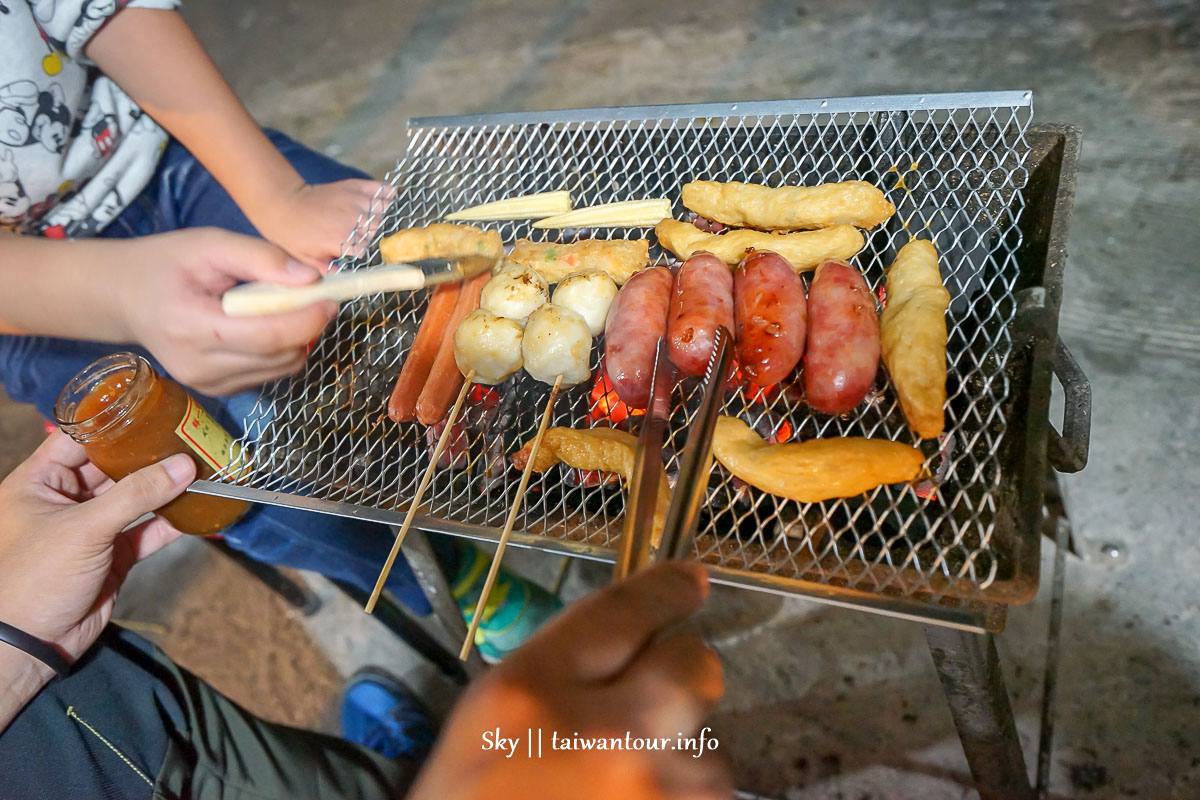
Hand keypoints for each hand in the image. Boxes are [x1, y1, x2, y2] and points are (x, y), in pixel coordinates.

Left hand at [0, 433, 193, 663]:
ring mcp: (91, 529)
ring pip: (135, 499)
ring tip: (202, 469)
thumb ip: (137, 495)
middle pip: (113, 467)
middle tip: (188, 438)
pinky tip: (198, 509)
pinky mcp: (113, 555)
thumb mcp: (84, 528)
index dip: (113, 423)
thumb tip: (184, 466)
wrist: (31, 644)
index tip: (151, 408)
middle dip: (149, 456)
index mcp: (40, 482)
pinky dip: (171, 522)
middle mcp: (65, 500)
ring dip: (165, 488)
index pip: (79, 439)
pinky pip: (147, 531)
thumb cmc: (35, 577)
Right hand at [114, 228, 337, 395]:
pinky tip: (265, 325)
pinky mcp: (217, 390)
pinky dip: (280, 350)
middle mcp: (200, 367)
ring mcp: (208, 385)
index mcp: (192, 328)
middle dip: (308, 326)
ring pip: (281, 368)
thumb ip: (260, 257)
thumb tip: (310, 278)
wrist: (123, 299)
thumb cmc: (165, 264)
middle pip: (280, 356)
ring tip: (286, 307)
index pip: (268, 336)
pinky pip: (268, 373)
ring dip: (297, 339)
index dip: (308, 319)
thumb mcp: (209, 244)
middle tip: (316, 297)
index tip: (329, 297)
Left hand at [254, 179, 387, 267]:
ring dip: (386, 219)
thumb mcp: (309, 260)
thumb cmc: (293, 235)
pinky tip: (390, 200)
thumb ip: (330, 270)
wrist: (283, 204)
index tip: (371, 258)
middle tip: (378, 243)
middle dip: (382, 238)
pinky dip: (387, 194)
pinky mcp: (353, 187)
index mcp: (342, 240)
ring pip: (384, 211)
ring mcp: (354, 201)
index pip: (372, 251)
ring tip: (384, 225)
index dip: (373, 256)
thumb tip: (347, 280)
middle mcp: (352, 219)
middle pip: (382, 231)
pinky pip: (379, 189)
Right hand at [410, 563, 729, 799]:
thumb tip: (644, 629)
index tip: (693, 580)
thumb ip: (562, 667)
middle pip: (693, 666)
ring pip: (709, 746)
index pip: (623, 612)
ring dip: (680, 757)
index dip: (667, 589)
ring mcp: (659, 796)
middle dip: (679, 672)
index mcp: (534, 694)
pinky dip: (681, 799)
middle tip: (647, 703)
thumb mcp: (491, 720)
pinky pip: (708, 798)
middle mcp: (607, 737)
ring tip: (623, 792)